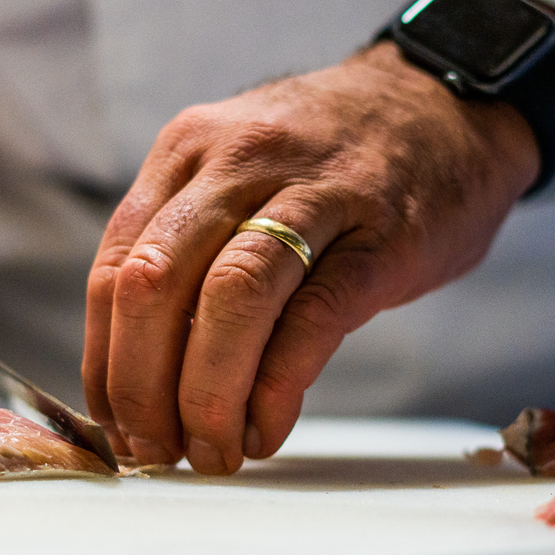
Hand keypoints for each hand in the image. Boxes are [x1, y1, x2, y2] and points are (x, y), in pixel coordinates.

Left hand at [83, 19, 554, 472]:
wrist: (450, 103)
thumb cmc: (335, 161)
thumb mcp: (240, 172)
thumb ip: (187, 246)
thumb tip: (134, 370)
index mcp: (188, 151)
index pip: (113, 268)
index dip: (104, 363)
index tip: (114, 423)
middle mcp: (238, 161)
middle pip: (154, 287)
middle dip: (142, 389)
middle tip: (158, 452)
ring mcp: (314, 194)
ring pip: (229, 301)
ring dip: (206, 397)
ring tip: (213, 452)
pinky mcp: (382, 236)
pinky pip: (312, 320)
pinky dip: (277, 387)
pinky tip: (268, 427)